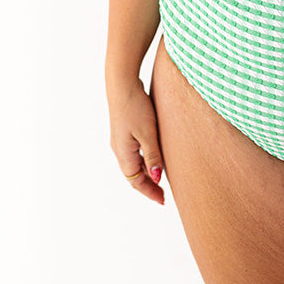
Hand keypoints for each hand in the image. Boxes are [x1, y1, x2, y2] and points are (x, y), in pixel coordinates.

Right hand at [108, 76, 165, 204]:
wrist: (122, 83)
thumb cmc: (136, 107)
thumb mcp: (148, 133)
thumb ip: (153, 156)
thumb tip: (157, 178)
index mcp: (124, 154)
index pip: (136, 182)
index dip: (150, 192)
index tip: (163, 200)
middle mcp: (119, 149)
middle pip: (134, 175)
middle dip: (148, 185)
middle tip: (163, 194)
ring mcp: (120, 139)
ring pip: (134, 163)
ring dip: (147, 172)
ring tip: (162, 177)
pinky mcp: (124, 129)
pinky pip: (134, 152)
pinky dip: (144, 159)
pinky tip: (154, 155)